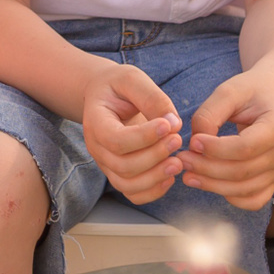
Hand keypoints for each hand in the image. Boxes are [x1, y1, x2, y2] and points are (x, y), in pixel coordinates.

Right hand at [82, 64, 183, 204]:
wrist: (106, 97)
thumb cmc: (118, 87)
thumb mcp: (132, 79)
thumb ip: (151, 97)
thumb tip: (173, 123)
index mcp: (95, 122)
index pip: (115, 139)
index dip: (144, 137)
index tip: (168, 124)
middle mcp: (97, 147)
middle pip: (123, 165)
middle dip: (154, 156)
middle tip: (178, 139)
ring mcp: (106, 164)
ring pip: (127, 184)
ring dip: (156, 177)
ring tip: (178, 161)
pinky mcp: (119, 174)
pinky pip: (133, 194)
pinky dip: (153, 191)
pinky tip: (170, 176)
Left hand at [176, 71, 273, 210]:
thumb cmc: (251, 91)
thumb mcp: (229, 91)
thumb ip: (209, 114)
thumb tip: (196, 145)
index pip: (245, 147)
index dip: (215, 149)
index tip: (192, 141)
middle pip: (242, 171)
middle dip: (207, 169)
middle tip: (181, 159)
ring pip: (245, 189)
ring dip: (212, 185)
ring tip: (187, 174)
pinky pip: (253, 200)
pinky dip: (230, 197)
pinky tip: (209, 183)